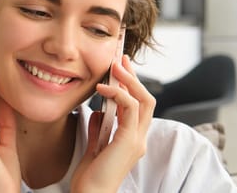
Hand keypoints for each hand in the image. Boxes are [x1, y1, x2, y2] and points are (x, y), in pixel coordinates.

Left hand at [71, 55, 155, 191]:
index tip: (119, 69)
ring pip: (143, 100)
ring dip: (128, 80)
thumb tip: (98, 111)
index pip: (139, 107)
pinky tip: (102, 88)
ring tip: (114, 66)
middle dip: (134, 77)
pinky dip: (117, 94)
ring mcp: (137, 140)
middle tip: (121, 59)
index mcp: (132, 140)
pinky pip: (130, 108)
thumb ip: (99, 128)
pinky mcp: (129, 141)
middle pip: (146, 99)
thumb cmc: (90, 177)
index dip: (131, 86)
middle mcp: (139, 139)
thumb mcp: (94, 146)